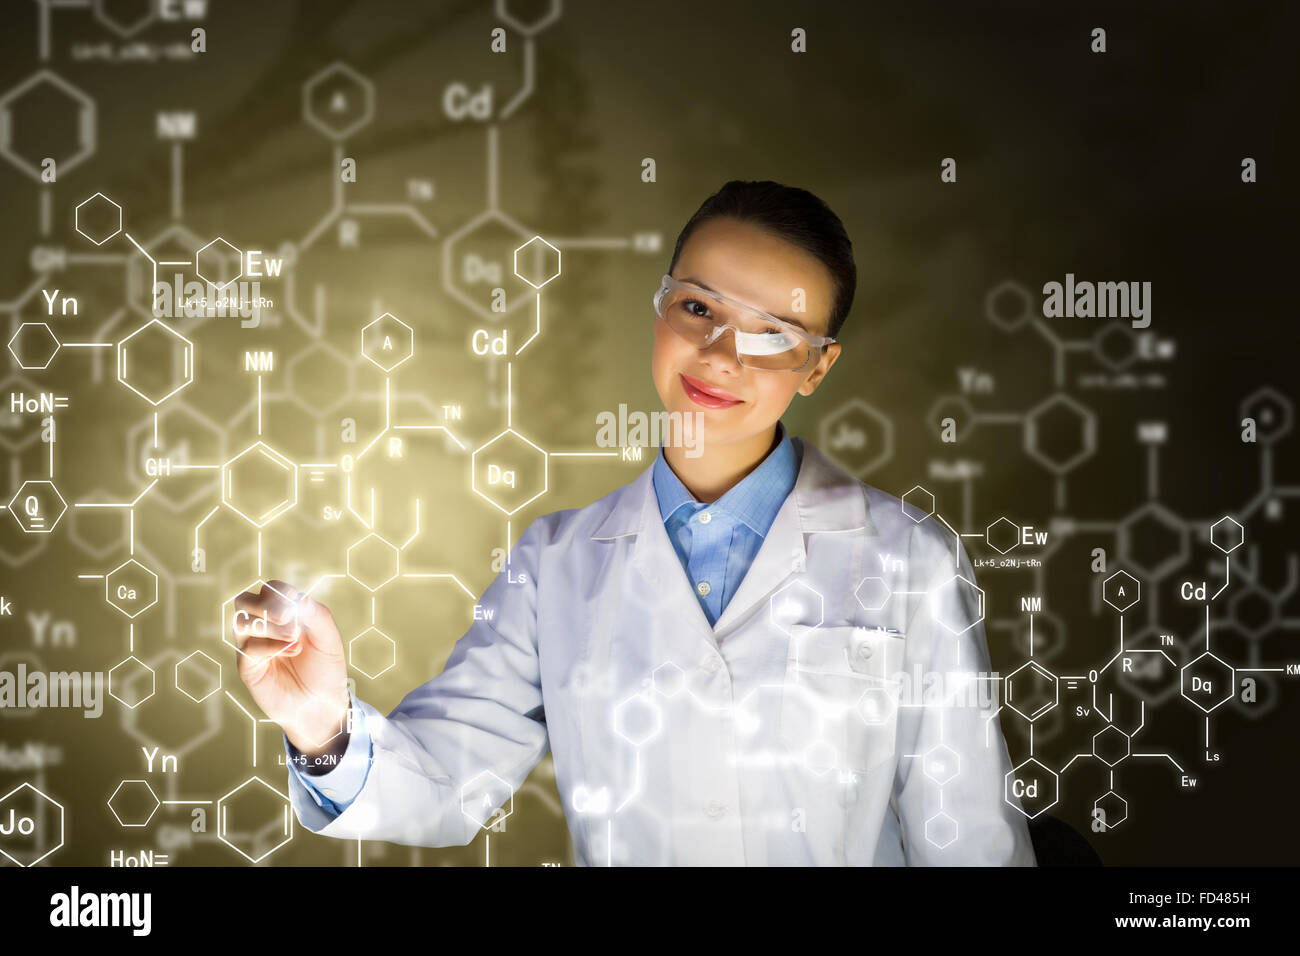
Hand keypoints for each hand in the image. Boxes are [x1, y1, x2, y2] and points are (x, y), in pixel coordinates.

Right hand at [231, 580, 349, 759]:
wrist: (322, 705)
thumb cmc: (325, 669)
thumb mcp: (328, 637)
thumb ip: (315, 614)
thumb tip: (294, 598)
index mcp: (283, 615)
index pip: (270, 590)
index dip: (281, 592)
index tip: (299, 605)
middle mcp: (263, 628)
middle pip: (244, 601)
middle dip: (266, 604)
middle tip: (288, 618)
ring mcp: (253, 647)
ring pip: (242, 622)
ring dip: (269, 626)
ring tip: (294, 637)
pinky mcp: (248, 668)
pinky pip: (248, 648)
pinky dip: (270, 645)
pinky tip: (292, 650)